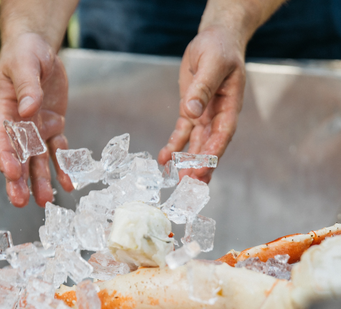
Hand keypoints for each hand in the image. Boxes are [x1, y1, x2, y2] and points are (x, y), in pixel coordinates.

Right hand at [0, 33, 72, 207]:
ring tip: (44, 202)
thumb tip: (29, 108)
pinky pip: (59, 151)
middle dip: (18, 180)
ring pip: (38, 160)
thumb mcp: (25, 62)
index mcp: (6, 109)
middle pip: (18, 156)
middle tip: (19, 201)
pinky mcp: (53, 129)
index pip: (3, 136)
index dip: (5, 155)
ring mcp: (37, 130)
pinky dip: (64, 167)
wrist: (39, 51)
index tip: (10, 173)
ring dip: (41, 181)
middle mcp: (20, 125)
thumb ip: (27, 85)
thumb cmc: (25, 53)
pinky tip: (69, 184)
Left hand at [158, 26, 245, 182]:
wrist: (215, 39)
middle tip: (189, 184)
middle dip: (200, 166)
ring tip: (177, 181)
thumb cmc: (220, 48)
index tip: (203, 169)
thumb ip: (203, 87)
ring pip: (195, 146)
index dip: (213, 153)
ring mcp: (204, 116)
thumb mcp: (213, 63)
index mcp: (230, 105)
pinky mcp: (190, 113)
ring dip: (187, 163)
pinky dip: (173, 147)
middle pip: (209, 146)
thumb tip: (191, 110)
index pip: (223, 134)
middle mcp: (218, 115)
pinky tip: (163, 160)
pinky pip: (181, 134)